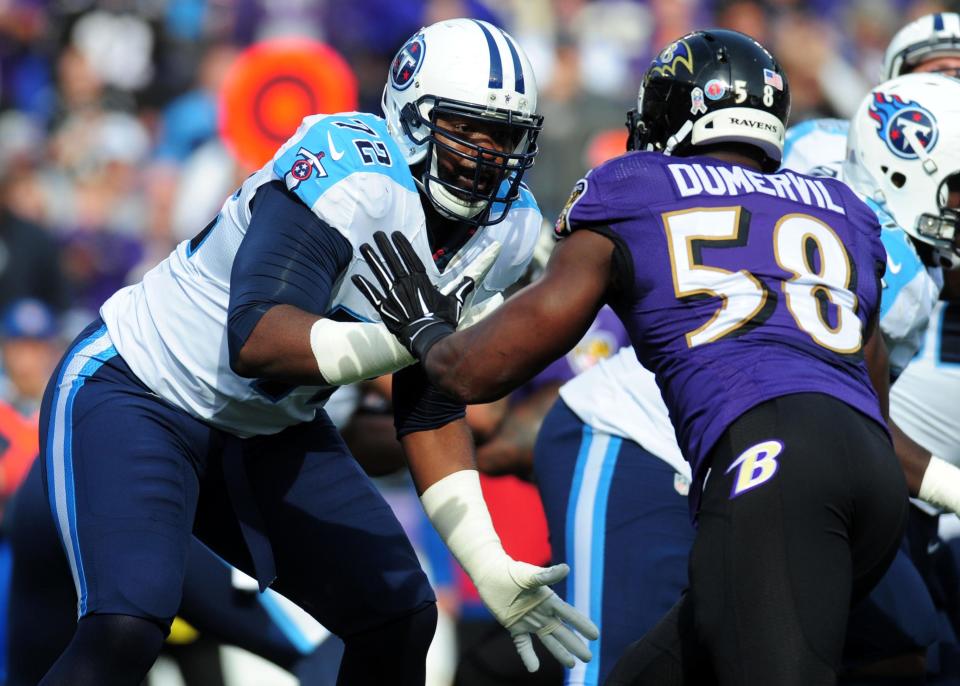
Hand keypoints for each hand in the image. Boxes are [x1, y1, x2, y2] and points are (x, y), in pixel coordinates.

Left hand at [352, 231, 473, 359]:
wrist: (430, 340)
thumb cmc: (443, 322)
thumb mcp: (455, 303)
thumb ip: (460, 289)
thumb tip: (470, 280)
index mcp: (421, 282)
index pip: (410, 259)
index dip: (402, 246)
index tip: (395, 235)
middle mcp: (406, 286)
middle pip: (393, 262)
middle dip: (385, 247)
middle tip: (377, 235)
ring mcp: (394, 297)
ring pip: (381, 274)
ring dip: (372, 260)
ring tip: (364, 247)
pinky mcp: (386, 310)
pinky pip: (373, 296)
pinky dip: (365, 287)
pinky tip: (356, 277)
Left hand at [475, 559, 598, 671]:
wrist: (491, 574)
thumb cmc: (512, 572)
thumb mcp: (530, 575)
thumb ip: (547, 576)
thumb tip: (566, 569)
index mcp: (549, 600)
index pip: (569, 615)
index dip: (582, 625)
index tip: (595, 635)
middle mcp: (542, 613)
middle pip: (562, 631)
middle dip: (575, 644)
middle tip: (588, 658)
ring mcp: (529, 621)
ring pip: (548, 640)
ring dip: (560, 652)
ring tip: (572, 664)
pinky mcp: (514, 626)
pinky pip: (523, 644)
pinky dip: (528, 656)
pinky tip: (533, 668)